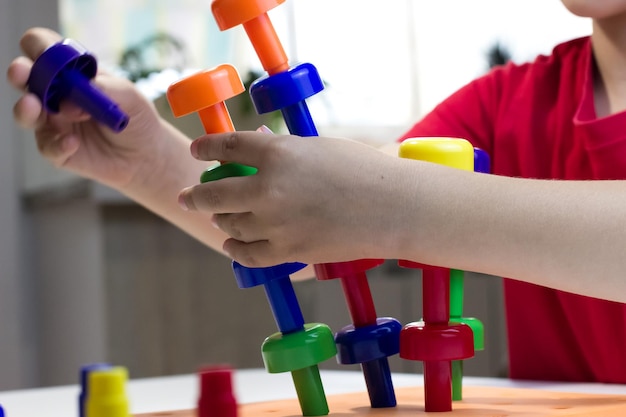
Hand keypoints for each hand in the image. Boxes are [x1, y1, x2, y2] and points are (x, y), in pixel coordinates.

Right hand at [7, 27, 165, 190]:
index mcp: (71, 71)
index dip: (40, 46)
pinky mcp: (57, 149)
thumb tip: (72, 92)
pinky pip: (48, 147)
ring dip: (26, 108)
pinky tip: (72, 143)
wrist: (147, 154)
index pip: (44, 49)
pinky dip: (58, 145)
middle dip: (21, 72)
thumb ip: (101, 88)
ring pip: (27, 113)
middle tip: (21, 72)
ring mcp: (53, 122)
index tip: (44, 52)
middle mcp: (55, 94)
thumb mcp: (128, 96)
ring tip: (32, 106)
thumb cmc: (136, 117)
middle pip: (25, 77)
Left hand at [178, 130, 407, 266]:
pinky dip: (235, 248)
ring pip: (231, 224)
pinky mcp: (288, 252)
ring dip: (219, 220)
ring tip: (217, 218)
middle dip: (196, 194)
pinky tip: (231, 243)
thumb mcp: (319, 148)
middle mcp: (269, 188)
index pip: (226, 147)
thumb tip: (257, 153)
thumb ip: (284, 152)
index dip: (206, 148)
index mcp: (278, 153)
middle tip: (188, 196)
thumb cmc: (364, 171)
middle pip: (215, 192)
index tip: (197, 152)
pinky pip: (248, 254)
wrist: (394, 208)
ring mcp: (276, 224)